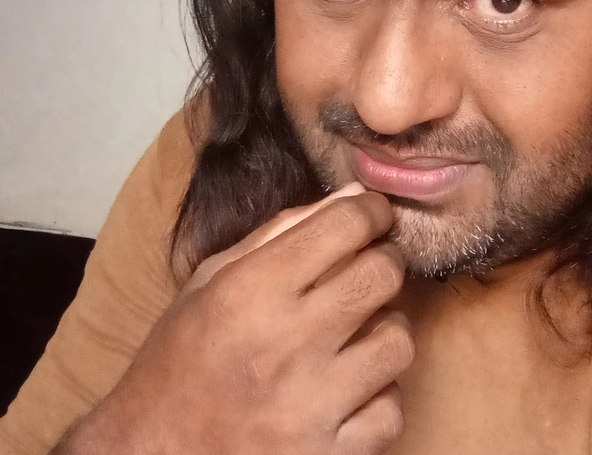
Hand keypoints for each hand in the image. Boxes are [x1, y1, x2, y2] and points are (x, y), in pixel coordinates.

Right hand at [58, 183, 412, 454]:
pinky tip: (350, 391)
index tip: (373, 215)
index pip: (345, 224)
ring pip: (398, 342)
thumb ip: (281, 232)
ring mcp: (309, 408)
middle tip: (367, 270)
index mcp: (250, 291)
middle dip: (383, 262)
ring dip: (385, 332)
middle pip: (383, 275)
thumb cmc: (177, 363)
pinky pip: (390, 412)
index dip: (371, 210)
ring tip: (357, 336)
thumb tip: (353, 195)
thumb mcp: (210, 281)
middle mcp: (284, 344)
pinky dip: (377, 398)